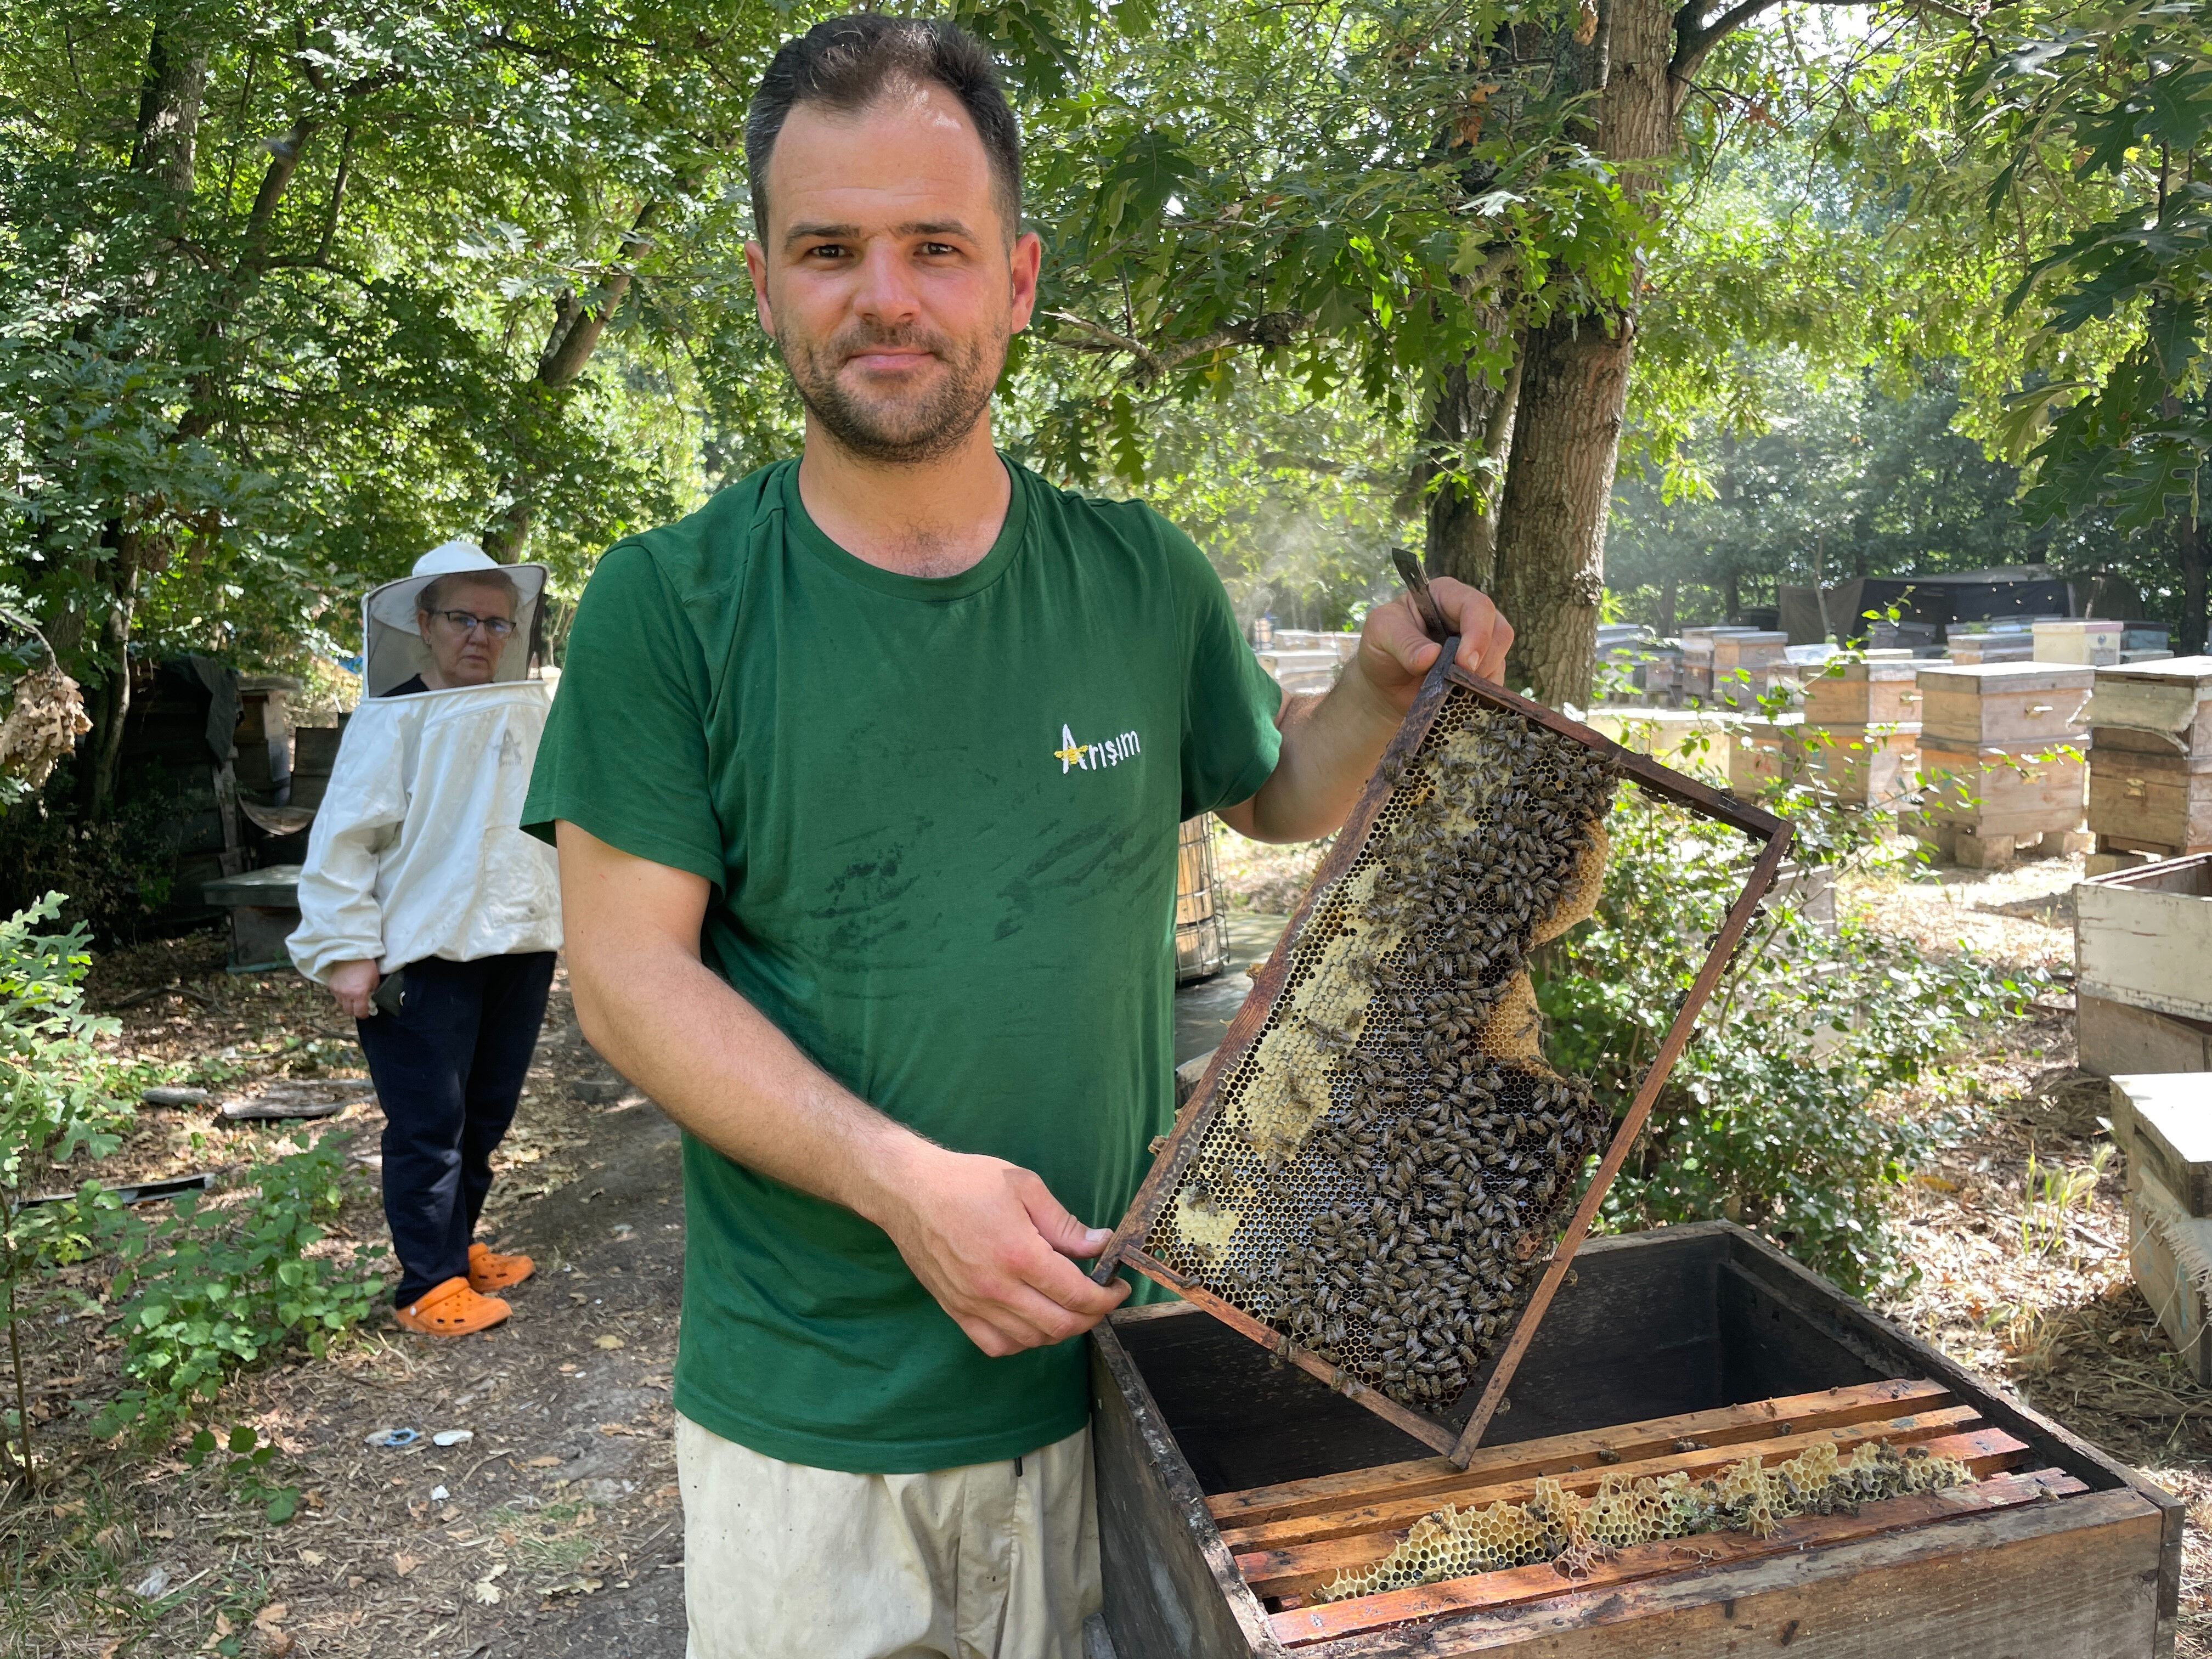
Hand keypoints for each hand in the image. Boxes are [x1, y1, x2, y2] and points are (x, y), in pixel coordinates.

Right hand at [328, 959, 380, 1020]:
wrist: (352, 953)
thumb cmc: (366, 965)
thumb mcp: (374, 980)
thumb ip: (372, 992)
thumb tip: (370, 1000)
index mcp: (359, 994)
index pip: (360, 1013)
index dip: (364, 1015)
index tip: (367, 1013)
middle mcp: (346, 994)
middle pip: (348, 1011)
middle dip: (355, 1011)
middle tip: (359, 1006)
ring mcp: (337, 990)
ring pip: (341, 1005)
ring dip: (347, 1004)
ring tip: (352, 998)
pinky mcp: (331, 985)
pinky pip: (336, 996)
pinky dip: (341, 996)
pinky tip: (346, 990)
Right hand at [870, 1145, 1129, 1356]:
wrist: (908, 1191)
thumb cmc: (966, 1181)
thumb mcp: (1024, 1187)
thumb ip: (1064, 1223)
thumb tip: (1100, 1244)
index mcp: (1020, 1254)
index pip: (1077, 1295)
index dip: (1107, 1298)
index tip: (1118, 1287)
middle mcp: (997, 1288)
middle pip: (1060, 1325)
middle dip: (1091, 1316)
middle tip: (1101, 1298)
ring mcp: (974, 1304)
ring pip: (1031, 1340)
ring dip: (1059, 1330)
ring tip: (1068, 1306)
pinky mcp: (956, 1310)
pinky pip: (996, 1345)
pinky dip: (1022, 1341)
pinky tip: (1031, 1321)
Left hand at [1354, 577, 1513, 711]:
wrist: (1383, 687)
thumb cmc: (1381, 650)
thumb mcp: (1380, 635)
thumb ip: (1404, 642)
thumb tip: (1431, 656)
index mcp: (1445, 595)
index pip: (1476, 606)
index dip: (1477, 633)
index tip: (1464, 663)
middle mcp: (1467, 616)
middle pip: (1499, 631)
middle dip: (1483, 660)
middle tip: (1459, 682)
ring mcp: (1478, 644)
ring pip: (1500, 658)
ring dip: (1480, 679)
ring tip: (1450, 689)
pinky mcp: (1482, 670)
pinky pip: (1495, 682)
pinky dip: (1480, 694)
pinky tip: (1458, 698)